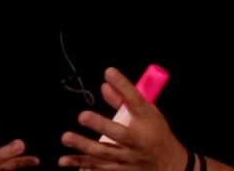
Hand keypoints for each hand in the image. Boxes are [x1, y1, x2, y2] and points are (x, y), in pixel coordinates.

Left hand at [58, 67, 187, 170]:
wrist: (168, 164)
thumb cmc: (156, 132)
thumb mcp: (148, 112)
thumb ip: (125, 98)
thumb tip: (104, 83)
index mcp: (146, 120)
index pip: (136, 100)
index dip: (124, 86)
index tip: (109, 72)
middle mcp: (137, 140)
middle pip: (119, 133)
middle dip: (101, 125)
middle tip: (83, 116)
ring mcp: (128, 158)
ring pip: (105, 153)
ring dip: (84, 147)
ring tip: (66, 138)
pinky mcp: (119, 170)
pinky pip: (99, 167)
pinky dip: (81, 164)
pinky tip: (65, 160)